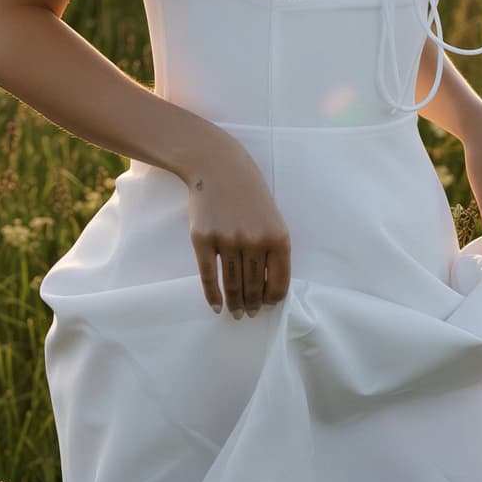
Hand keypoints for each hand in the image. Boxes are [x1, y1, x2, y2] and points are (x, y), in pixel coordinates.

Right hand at [183, 139, 290, 318]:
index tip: (266, 306)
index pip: (278, 283)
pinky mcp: (203, 240)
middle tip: (248, 314)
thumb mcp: (272, 219)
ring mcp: (228, 240)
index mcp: (278, 238)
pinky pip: (209, 276)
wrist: (219, 167)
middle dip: (251, 305)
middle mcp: (254, 241)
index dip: (271, 300)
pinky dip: (213, 295)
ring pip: (232, 285)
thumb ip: (273, 250)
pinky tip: (216, 305)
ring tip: (234, 312)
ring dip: (234, 304)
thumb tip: (267, 288)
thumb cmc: (249, 194)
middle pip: (254, 287)